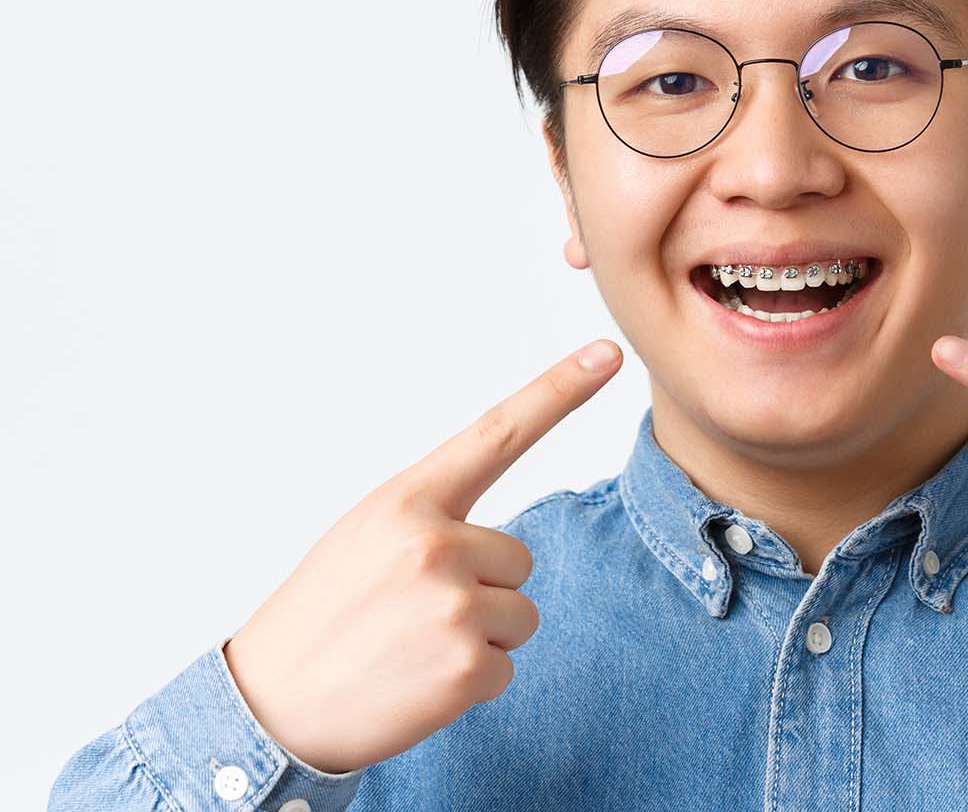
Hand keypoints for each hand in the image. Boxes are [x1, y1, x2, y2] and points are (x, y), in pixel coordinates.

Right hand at [222, 338, 623, 773]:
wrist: (268, 708)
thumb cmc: (323, 616)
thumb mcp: (366, 538)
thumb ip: (433, 519)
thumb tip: (501, 544)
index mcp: (407, 501)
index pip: (497, 433)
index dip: (559, 389)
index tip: (606, 353)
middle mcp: (435, 543)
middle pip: (516, 559)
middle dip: (480, 590)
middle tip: (409, 616)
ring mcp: (454, 604)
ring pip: (518, 614)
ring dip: (478, 638)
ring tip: (409, 650)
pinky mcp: (466, 665)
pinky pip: (505, 666)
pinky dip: (469, 684)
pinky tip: (415, 686)